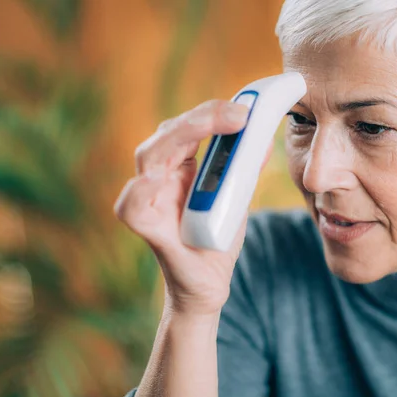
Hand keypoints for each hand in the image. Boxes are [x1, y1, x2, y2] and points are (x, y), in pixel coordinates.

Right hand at [114, 100, 271, 315]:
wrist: (210, 285)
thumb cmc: (217, 240)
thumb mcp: (237, 200)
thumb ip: (244, 170)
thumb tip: (263, 140)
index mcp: (179, 168)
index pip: (186, 129)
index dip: (211, 114)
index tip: (244, 110)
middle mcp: (160, 179)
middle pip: (166, 137)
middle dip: (198, 119)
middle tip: (237, 115)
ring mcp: (151, 202)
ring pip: (148, 161)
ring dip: (176, 139)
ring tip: (205, 126)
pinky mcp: (149, 230)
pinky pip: (133, 208)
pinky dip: (142, 191)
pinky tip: (157, 178)